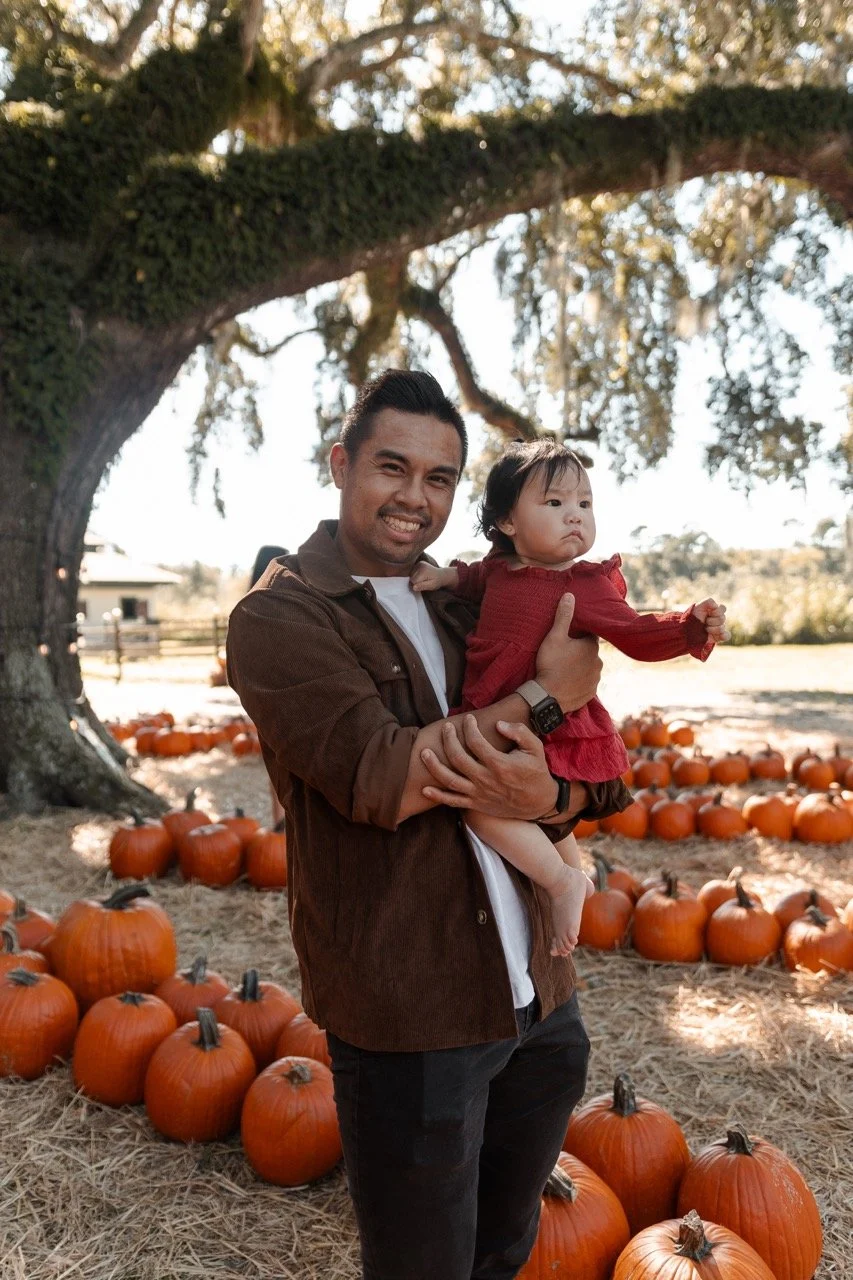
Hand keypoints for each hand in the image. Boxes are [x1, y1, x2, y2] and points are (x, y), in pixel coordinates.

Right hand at [411, 562, 457, 591]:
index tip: (422, 587)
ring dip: (415, 578)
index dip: (416, 586)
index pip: (413, 581)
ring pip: (411, 574)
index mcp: (423, 571)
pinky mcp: (419, 563)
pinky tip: (421, 576)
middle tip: (423, 583)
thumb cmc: (437, 582)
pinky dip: (415, 575)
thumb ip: (423, 586)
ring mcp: (419, 563)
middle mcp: (420, 565)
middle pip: (411, 577)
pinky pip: (413, 571)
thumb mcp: (431, 586)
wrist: (441, 575)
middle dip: (415, 582)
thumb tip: (413, 587)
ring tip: (423, 579)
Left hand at [420, 715, 556, 818]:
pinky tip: (425, 788)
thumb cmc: (536, 772)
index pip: (476, 742)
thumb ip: (519, 732)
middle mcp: (486, 779)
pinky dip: (438, 796)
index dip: (469, 728)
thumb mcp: (535, 748)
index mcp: (500, 764)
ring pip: (450, 780)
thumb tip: (499, 724)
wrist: (539, 803)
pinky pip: (453, 802)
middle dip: (448, 740)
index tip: (468, 719)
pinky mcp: (476, 804)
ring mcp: (479, 793)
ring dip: (434, 766)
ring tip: (424, 752)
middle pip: (458, 758)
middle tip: (446, 728)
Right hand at [534, 593, 601, 711]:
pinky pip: (587, 684)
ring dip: (581, 668)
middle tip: (564, 655)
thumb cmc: (551, 664)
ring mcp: (596, 679)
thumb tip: (570, 595)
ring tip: (564, 669)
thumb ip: (563, 616)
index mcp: (591, 647)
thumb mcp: (554, 637)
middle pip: (590, 653)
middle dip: (580, 652)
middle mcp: (599, 662)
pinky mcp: (591, 693)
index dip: (579, 636)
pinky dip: (580, 682)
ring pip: (590, 668)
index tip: (569, 639)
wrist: (548, 697)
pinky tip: (568, 682)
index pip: (590, 636)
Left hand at [693, 598, 729, 641]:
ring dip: (712, 629)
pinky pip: (727, 636)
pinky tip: (717, 635)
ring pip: (722, 628)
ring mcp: (719, 628)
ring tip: (705, 629)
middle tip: (704, 622)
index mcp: (715, 610)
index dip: (716, 611)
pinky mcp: (718, 636)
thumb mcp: (698, 606)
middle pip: (722, 619)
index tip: (708, 613)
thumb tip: (716, 606)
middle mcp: (718, 619)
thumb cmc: (693, 616)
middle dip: (711, 620)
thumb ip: (708, 602)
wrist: (686, 629)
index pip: (723, 608)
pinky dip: (723, 635)